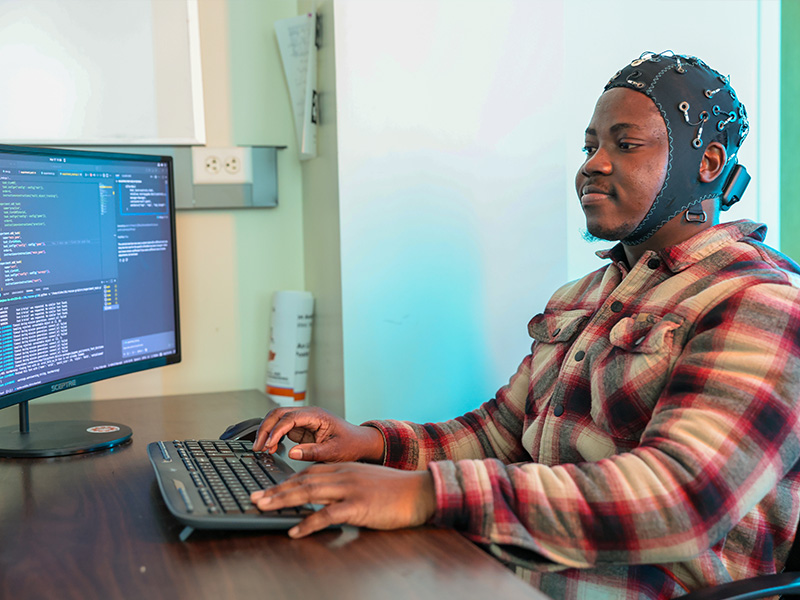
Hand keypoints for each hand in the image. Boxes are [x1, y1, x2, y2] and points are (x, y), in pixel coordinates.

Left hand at [250, 463, 435, 536]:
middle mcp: (343, 475)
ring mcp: (350, 489)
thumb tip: (324, 499)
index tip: (267, 489)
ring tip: (264, 508)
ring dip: (283, 501)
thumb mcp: (365, 481)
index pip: (308, 473)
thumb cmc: (395, 490)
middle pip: (302, 481)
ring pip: (309, 493)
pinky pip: (327, 515)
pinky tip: (295, 530)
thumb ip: (344, 485)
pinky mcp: (358, 505)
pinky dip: (308, 523)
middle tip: (255, 497)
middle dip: (276, 490)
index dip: (285, 481)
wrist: (420, 491)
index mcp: (344, 468)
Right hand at [252, 406, 384, 462]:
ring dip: (267, 432)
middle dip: (266, 428)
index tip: (269, 445)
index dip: (277, 431)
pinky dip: (273, 437)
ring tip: (260, 448)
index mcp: (317, 416)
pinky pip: (282, 429)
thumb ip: (313, 452)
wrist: (360, 443)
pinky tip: (270, 448)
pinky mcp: (301, 429)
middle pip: (279, 414)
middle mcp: (308, 414)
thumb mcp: (334, 451)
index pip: (290, 418)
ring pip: (278, 419)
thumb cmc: (351, 444)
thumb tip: (292, 453)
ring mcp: (304, 420)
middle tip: (258, 445)